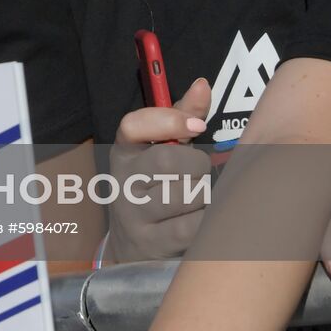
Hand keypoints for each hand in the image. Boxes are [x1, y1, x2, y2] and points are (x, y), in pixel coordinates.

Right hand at [107, 78, 212, 263]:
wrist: (134, 246)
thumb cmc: (158, 186)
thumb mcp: (163, 149)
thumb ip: (184, 116)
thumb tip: (203, 84)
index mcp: (125, 151)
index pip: (133, 125)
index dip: (167, 120)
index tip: (198, 126)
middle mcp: (123, 180)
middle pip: (168, 160)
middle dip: (197, 165)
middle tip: (201, 173)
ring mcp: (133, 215)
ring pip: (185, 195)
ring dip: (204, 195)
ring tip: (200, 199)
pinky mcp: (151, 244)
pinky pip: (193, 227)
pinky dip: (207, 222)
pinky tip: (202, 221)